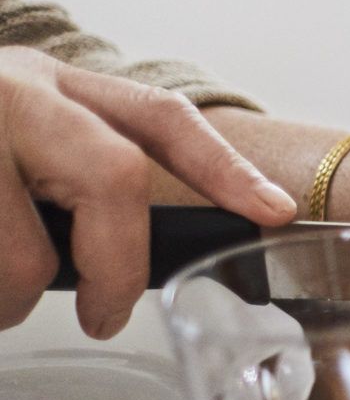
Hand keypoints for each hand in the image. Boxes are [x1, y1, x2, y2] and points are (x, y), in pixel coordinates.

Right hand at [0, 48, 296, 336]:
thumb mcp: (17, 136)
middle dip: (118, 265)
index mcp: (52, 84)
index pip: (158, 119)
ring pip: (21, 249)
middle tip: (104, 314)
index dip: (222, 166)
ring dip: (9, 298)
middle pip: (112, 178)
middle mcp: (13, 90)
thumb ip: (73, 175)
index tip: (274, 212)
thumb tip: (143, 258)